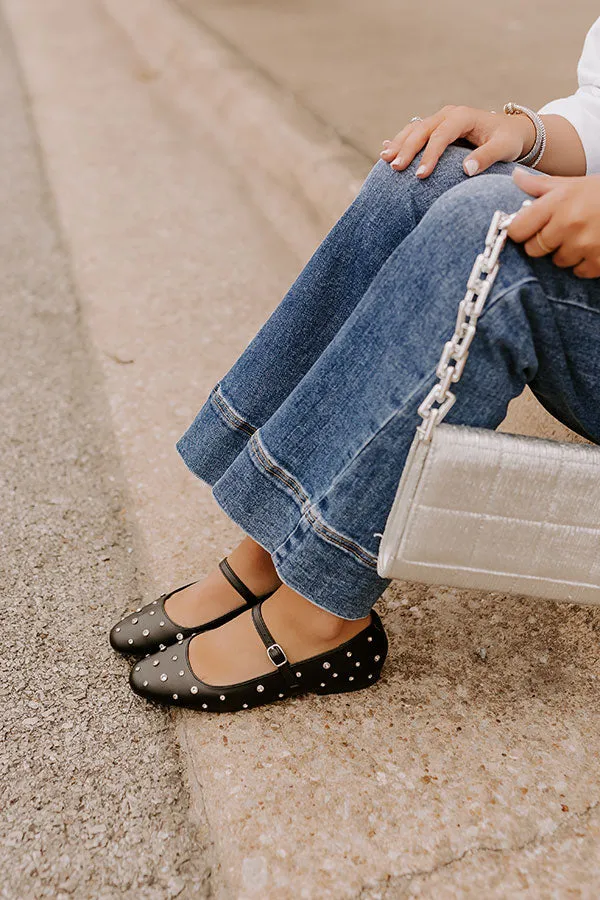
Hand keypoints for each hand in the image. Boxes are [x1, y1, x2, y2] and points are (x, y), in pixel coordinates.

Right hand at [380, 105, 534, 178]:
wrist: (510, 131)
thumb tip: (467, 169)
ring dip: (398, 144)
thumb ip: (487, 157)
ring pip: (414, 129)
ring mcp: (439, 120)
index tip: (420, 175)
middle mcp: (448, 115)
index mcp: (463, 116)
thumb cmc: (507, 140)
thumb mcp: (504, 148)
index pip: (440, 135)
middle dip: (406, 149)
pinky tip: (385, 150)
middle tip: (394, 168)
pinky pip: (414, 132)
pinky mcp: (435, 127)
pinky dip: (400, 141)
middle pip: (421, 130)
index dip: (429, 155)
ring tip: (384, 160)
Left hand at [508, 168, 599, 278]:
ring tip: (582, 236)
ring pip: (558, 261)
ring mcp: (584, 245)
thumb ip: (542, 186)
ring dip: (566, 253)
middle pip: (534, 249)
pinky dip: (585, 263)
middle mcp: (568, 223)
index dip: (520, 231)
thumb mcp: (574, 183)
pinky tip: (594, 246)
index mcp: (558, 202)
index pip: (518, 229)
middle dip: (543, 243)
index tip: (527, 229)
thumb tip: (516, 176)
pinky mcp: (599, 261)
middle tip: (560, 232)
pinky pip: (579, 271)